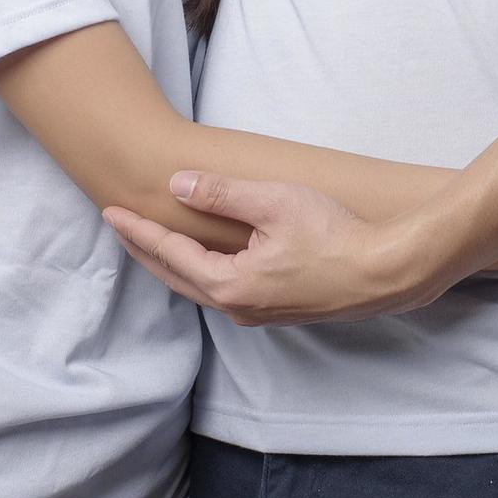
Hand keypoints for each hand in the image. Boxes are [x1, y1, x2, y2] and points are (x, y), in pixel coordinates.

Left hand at [103, 173, 446, 326]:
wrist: (385, 272)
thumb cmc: (334, 235)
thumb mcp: (274, 202)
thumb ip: (221, 193)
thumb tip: (175, 184)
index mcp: (230, 284)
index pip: (169, 254)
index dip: (138, 230)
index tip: (111, 211)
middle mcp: (238, 307)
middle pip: (176, 278)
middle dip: (145, 250)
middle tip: (119, 226)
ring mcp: (258, 313)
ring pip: (199, 288)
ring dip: (171, 264)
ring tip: (151, 242)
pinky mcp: (277, 310)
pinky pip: (222, 292)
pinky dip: (199, 273)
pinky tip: (201, 261)